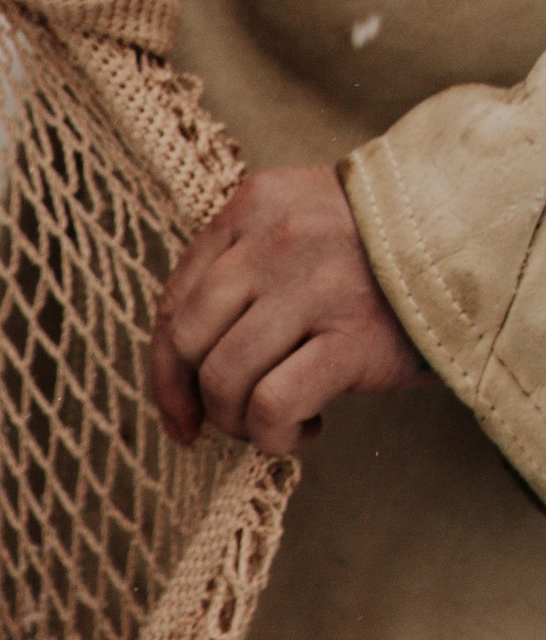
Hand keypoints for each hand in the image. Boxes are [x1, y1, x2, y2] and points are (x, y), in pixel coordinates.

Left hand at [149, 167, 427, 451]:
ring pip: (225, 379)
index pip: (174, 299)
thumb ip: (241, 267)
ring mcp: (314, 287)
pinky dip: (276, 435)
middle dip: (199, 398)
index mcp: (253, 204)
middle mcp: (276, 239)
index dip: (165, 370)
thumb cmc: (376, 251)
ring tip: (276, 421)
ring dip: (240, 422)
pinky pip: (273, 407)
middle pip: (191, 342)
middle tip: (231, 420)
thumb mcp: (299, 226)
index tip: (180, 412)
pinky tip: (307, 427)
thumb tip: (181, 363)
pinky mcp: (352, 338)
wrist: (473, 241)